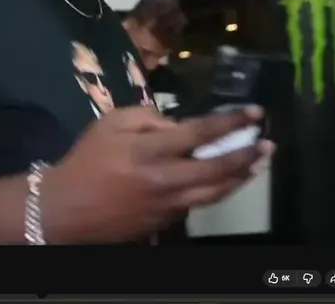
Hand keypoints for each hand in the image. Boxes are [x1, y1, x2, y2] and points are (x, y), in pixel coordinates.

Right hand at [40, 105, 272, 243]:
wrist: (66, 210)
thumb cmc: (86, 160)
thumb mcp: (110, 123)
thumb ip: (147, 118)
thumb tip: (176, 124)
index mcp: (150, 152)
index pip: (201, 133)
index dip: (230, 121)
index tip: (254, 111)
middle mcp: (165, 180)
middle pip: (218, 168)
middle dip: (247, 154)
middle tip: (268, 144)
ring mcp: (168, 205)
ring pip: (215, 193)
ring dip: (241, 177)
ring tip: (258, 163)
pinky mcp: (165, 222)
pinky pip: (198, 204)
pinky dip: (217, 190)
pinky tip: (227, 181)